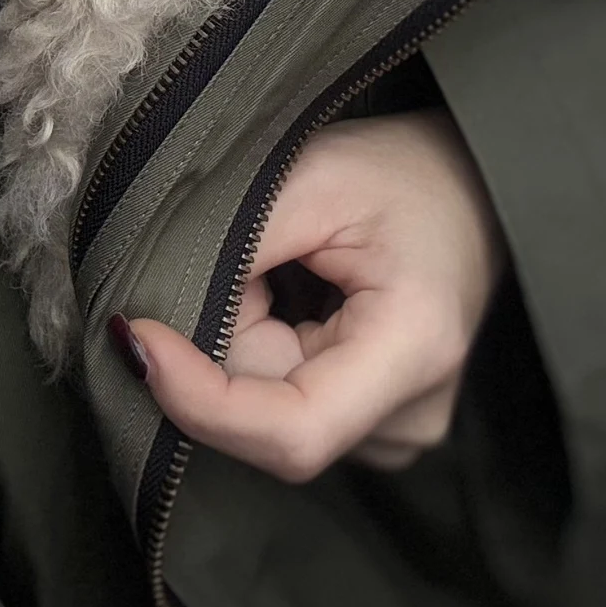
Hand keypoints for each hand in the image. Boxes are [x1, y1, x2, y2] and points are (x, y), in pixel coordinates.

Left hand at [116, 111, 504, 482]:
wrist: (469, 185)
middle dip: (217, 340)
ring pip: (263, 411)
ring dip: (239, 343)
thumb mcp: (314, 180)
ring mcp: (394, 433)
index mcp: (414, 352)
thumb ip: (232, 247)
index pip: (290, 431)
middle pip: (264, 416)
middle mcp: (409, 418)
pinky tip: (292, 299)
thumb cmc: (401, 173)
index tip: (136, 335)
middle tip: (240, 255)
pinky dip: (259, 351)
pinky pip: (280, 406)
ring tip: (284, 268)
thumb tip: (146, 322)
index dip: (198, 399)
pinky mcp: (371, 428)